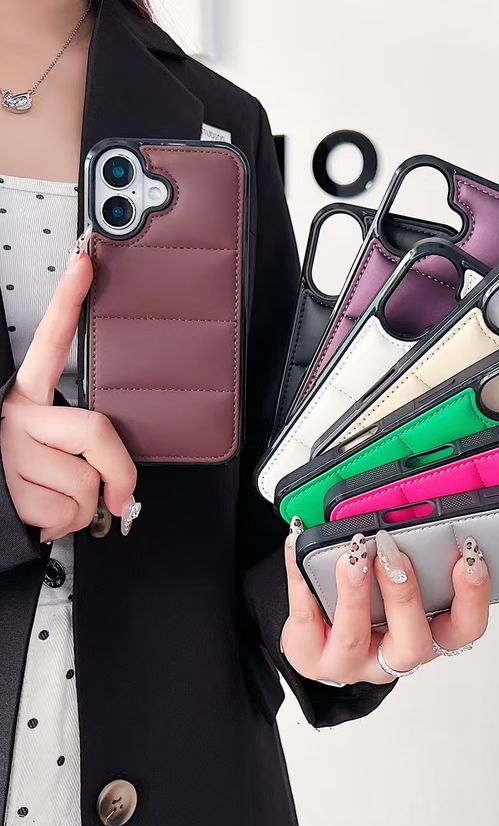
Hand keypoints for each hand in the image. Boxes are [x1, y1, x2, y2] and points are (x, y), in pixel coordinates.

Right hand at [0, 239, 137, 542]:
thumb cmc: (33, 479)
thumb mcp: (65, 452)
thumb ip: (99, 454)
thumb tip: (123, 497)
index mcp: (28, 396)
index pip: (49, 343)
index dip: (67, 303)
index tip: (83, 264)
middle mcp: (14, 415)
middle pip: (95, 431)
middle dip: (118, 470)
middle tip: (117, 493)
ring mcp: (11, 450)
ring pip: (86, 482)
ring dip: (86, 504)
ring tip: (56, 497)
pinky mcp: (10, 487)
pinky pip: (69, 510)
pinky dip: (68, 523)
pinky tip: (45, 513)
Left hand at [281, 521, 490, 684]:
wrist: (317, 638)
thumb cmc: (367, 607)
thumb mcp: (400, 583)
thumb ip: (418, 553)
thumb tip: (419, 503)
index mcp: (427, 636)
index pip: (464, 628)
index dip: (472, 597)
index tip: (468, 558)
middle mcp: (392, 655)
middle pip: (413, 643)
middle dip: (406, 594)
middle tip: (395, 554)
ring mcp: (350, 662)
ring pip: (356, 639)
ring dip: (355, 593)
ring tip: (351, 557)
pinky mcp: (310, 655)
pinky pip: (305, 615)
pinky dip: (301, 575)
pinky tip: (299, 544)